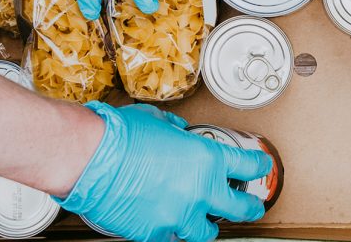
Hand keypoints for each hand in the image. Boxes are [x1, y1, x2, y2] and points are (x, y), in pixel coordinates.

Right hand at [57, 103, 271, 241]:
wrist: (89, 159)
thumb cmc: (118, 135)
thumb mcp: (157, 121)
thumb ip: (175, 131)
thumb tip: (178, 132)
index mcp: (206, 158)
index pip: (248, 165)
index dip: (259, 166)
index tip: (261, 166)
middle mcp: (200, 191)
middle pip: (241, 208)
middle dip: (250, 207)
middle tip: (252, 206)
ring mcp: (178, 216)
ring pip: (206, 232)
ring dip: (205, 225)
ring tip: (200, 221)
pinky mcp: (154, 233)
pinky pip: (169, 238)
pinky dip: (167, 231)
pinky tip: (162, 223)